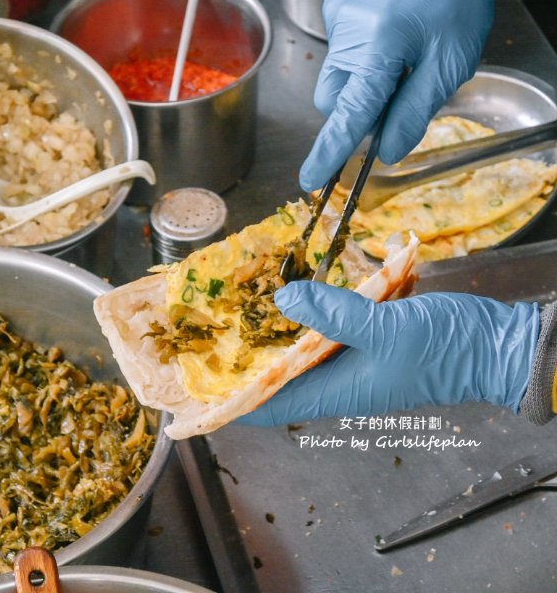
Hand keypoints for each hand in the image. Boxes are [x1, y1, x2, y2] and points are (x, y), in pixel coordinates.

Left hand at [237, 282, 537, 425]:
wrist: (496, 346)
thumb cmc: (444, 349)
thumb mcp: (385, 328)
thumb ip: (334, 315)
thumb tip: (283, 301)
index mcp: (336, 392)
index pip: (272, 407)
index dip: (235, 402)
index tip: (201, 389)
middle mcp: (338, 381)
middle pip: (280, 379)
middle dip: (247, 362)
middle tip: (213, 335)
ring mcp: (353, 361)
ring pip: (302, 352)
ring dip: (275, 335)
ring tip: (241, 309)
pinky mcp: (368, 340)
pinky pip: (329, 331)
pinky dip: (310, 315)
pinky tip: (296, 290)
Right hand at [299, 0, 509, 191]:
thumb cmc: (457, 4)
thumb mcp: (448, 66)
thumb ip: (414, 113)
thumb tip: (386, 152)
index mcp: (378, 47)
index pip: (349, 113)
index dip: (331, 151)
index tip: (312, 180)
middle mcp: (347, 32)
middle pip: (334, 100)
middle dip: (357, 111)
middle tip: (397, 97)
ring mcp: (336, 19)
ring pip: (336, 79)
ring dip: (362, 84)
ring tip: (399, 61)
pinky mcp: (335, 11)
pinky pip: (339, 53)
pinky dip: (360, 60)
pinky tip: (389, 39)